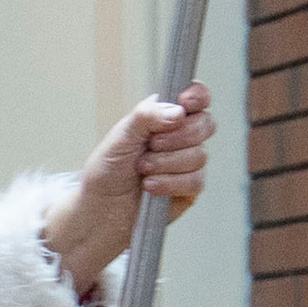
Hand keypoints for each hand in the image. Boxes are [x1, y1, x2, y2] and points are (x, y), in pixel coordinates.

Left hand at [44, 80, 212, 291]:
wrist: (102, 209)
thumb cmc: (108, 170)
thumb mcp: (121, 136)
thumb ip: (147, 117)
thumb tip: (179, 112)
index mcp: (165, 116)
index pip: (196, 97)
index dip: (198, 97)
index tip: (185, 104)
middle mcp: (181, 136)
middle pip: (205, 124)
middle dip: (177, 137)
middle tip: (151, 146)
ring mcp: (188, 162)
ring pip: (200, 155)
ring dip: (167, 163)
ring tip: (142, 170)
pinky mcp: (190, 188)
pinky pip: (195, 181)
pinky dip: (170, 183)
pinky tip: (150, 186)